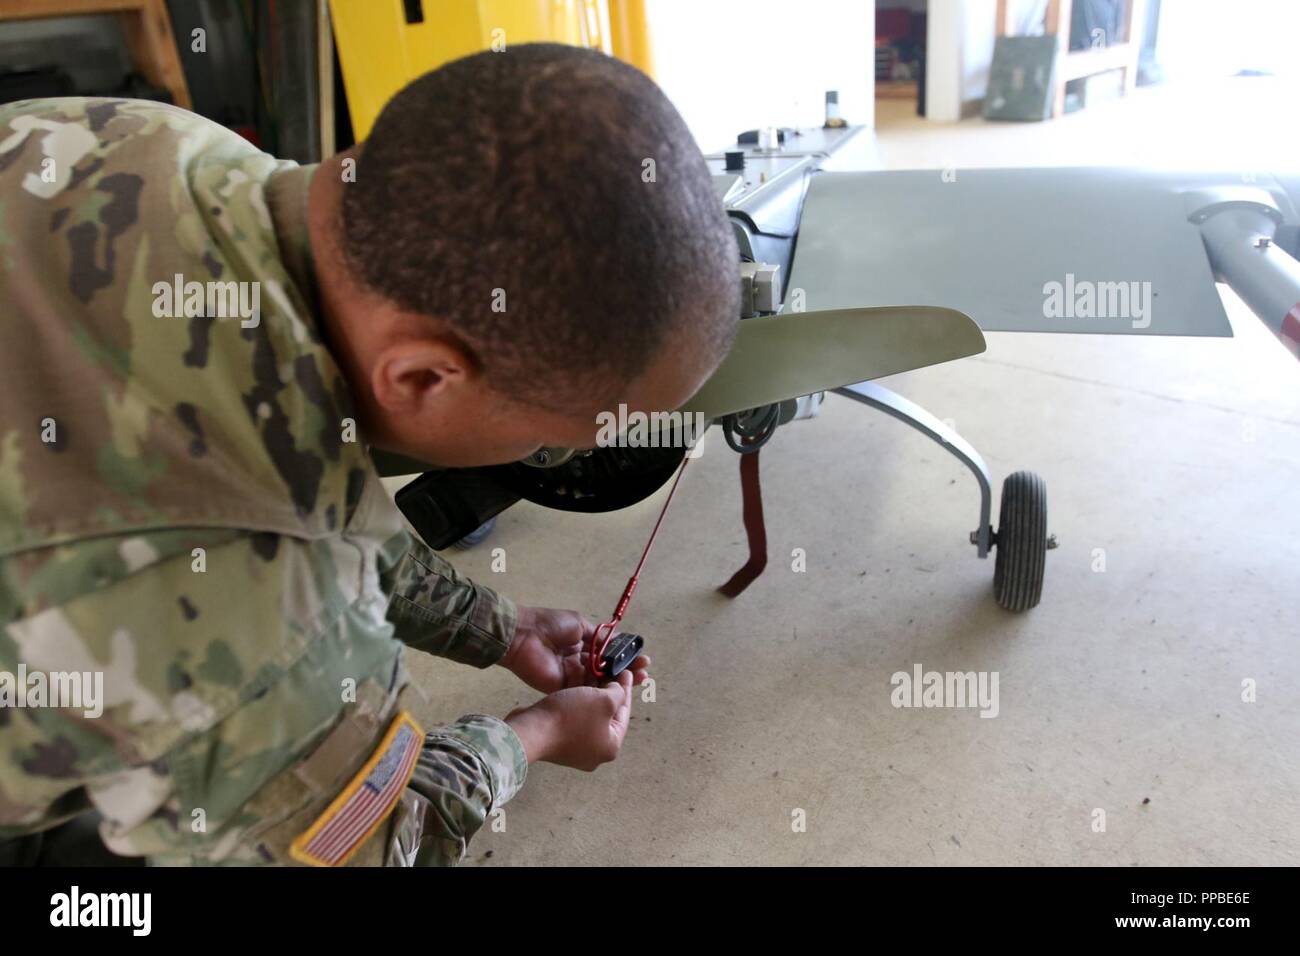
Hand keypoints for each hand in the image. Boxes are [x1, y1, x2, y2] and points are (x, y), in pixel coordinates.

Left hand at [502, 606, 649, 692]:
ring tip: (640, 678)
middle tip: (645, 671)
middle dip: (627, 670)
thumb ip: (597, 637)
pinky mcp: (564, 687)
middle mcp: (579, 661)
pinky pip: (586, 690)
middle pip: (607, 670)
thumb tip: (614, 644)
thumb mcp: (579, 624)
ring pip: (600, 682)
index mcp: (582, 644)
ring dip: (619, 681)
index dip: (624, 657)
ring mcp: (572, 676)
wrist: (524, 635)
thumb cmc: (550, 625)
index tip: (641, 657)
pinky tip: (618, 687)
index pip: (607, 654)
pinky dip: (602, 690)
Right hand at [505, 672, 633, 770]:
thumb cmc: (571, 717)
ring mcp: (575, 750)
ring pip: (589, 717)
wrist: (531, 730)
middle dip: (608, 693)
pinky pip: (573, 720)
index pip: (624, 713)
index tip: (626, 671)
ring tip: (592, 676)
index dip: (626, 689)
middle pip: (607, 716)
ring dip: (591, 697)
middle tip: (610, 672)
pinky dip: (576, 705)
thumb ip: (618, 694)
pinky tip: (574, 689)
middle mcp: (595, 753)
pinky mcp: (558, 743)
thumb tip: (618, 690)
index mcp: (611, 747)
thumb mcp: (603, 700)